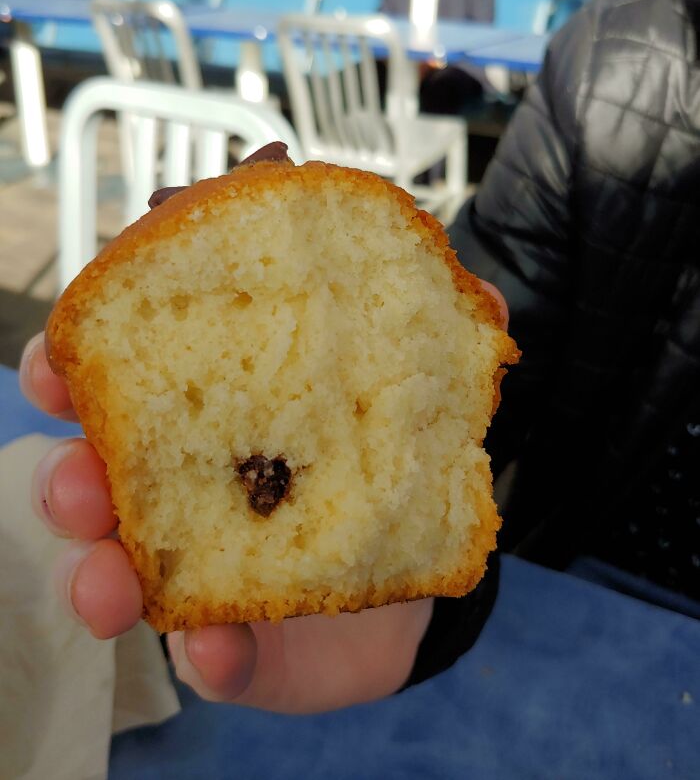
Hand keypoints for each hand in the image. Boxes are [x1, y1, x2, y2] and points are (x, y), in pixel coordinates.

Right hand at [20, 334, 433, 713]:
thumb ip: (436, 340)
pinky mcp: (243, 645)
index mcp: (208, 414)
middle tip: (78, 479)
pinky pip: (211, 660)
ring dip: (99, 575)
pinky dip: (209, 659)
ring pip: (123, 574)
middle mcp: (187, 491)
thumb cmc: (387, 454)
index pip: (123, 383)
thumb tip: (483, 295)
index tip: (61, 354)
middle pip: (98, 479)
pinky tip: (217, 653)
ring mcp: (207, 573)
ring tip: (107, 584)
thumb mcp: (406, 390)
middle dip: (71, 476)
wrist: (419, 558)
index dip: (80, 365)